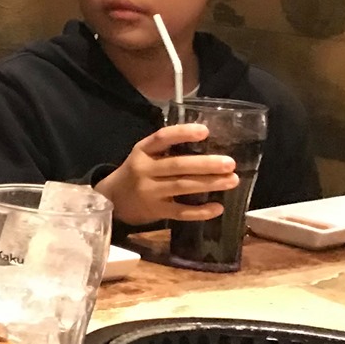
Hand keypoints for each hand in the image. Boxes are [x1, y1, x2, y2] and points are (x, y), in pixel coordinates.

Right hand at [94, 124, 237, 226]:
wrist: (113, 200)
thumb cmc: (137, 172)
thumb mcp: (144, 155)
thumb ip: (167, 150)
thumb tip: (209, 143)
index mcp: (142, 151)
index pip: (161, 138)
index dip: (182, 133)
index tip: (205, 131)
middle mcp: (144, 170)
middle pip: (177, 165)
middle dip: (205, 164)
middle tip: (230, 163)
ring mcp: (149, 192)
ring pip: (182, 186)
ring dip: (209, 184)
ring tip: (232, 180)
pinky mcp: (155, 211)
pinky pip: (180, 212)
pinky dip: (200, 211)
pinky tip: (218, 207)